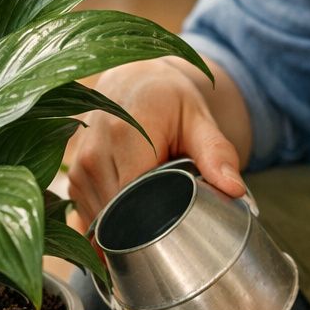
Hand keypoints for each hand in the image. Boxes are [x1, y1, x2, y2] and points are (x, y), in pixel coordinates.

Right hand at [66, 57, 246, 229]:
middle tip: (169, 224)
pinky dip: (110, 223)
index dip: (156, 223)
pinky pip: (88, 216)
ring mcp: (79, 166)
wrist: (134, 80)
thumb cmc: (169, 101)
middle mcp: (93, 151)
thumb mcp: (199, 121)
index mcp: (125, 135)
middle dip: (143, 228)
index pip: (134, 202)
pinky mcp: (74, 178)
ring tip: (149, 213)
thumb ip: (217, 155)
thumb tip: (235, 191)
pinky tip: (127, 215)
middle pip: (117, 215)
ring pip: (102, 220)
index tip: (177, 229)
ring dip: (125, 226)